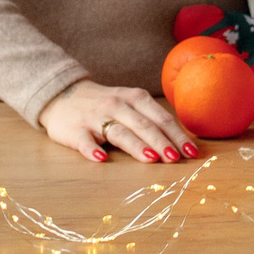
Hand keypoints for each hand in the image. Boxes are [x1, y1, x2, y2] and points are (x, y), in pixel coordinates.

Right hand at [38, 80, 196, 165]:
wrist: (62, 95)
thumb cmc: (105, 105)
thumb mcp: (129, 104)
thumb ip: (150, 119)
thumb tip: (180, 142)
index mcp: (134, 98)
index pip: (160, 118)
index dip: (177, 135)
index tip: (192, 152)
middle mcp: (117, 105)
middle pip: (143, 125)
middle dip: (162, 142)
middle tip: (176, 159)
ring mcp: (95, 117)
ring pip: (119, 132)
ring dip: (136, 146)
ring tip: (151, 158)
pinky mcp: (74, 130)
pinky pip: (84, 140)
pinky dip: (92, 149)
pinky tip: (101, 159)